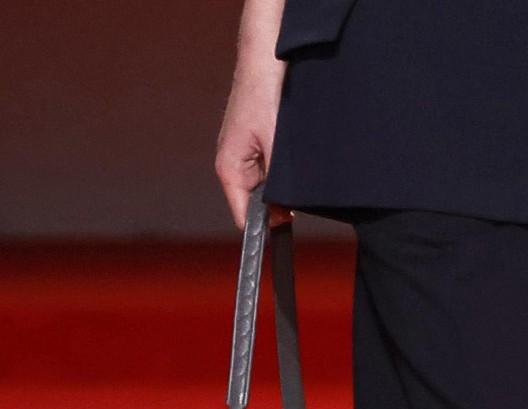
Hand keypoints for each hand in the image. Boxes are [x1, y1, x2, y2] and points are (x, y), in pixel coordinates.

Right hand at [215, 63, 294, 230]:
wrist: (265, 57)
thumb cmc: (262, 93)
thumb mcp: (275, 144)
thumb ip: (276, 182)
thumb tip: (282, 213)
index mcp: (229, 170)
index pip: (243, 217)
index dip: (263, 227)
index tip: (283, 231)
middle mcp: (233, 166)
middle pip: (256, 204)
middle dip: (277, 203)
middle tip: (297, 195)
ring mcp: (245, 156)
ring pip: (267, 186)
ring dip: (282, 183)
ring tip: (292, 163)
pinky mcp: (257, 145)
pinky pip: (271, 169)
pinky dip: (283, 168)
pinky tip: (292, 154)